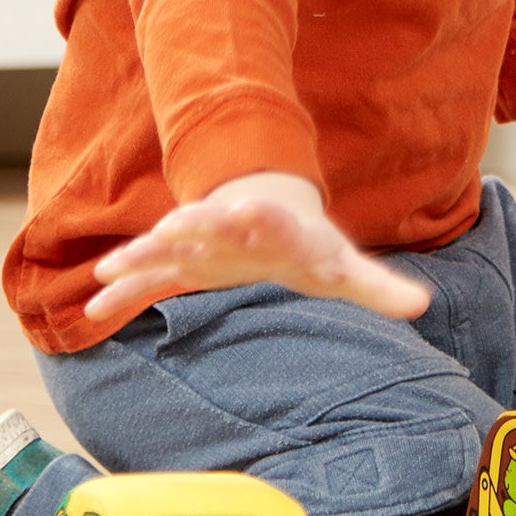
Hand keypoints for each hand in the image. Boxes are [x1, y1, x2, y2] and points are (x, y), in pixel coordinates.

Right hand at [86, 170, 431, 326]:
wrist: (265, 207)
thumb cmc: (305, 241)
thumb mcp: (339, 262)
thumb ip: (376, 285)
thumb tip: (423, 305)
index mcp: (274, 227)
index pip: (270, 217)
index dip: (259, 214)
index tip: (246, 208)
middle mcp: (231, 228)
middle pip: (209, 223)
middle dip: (189, 226)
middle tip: (170, 228)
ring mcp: (199, 242)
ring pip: (164, 245)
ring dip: (140, 256)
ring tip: (108, 269)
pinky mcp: (179, 262)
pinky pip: (146, 276)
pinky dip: (123, 290)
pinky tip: (92, 308)